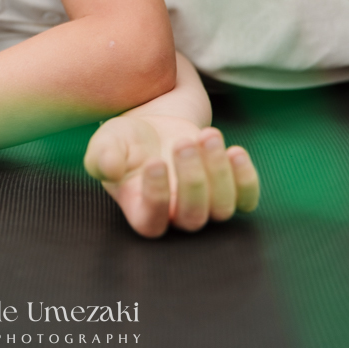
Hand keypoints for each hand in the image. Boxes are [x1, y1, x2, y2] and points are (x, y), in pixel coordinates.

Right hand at [84, 113, 259, 237]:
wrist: (154, 125)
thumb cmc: (126, 140)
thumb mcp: (106, 142)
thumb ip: (102, 156)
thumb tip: (109, 168)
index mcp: (141, 210)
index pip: (152, 223)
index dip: (157, 197)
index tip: (155, 162)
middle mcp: (175, 214)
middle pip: (192, 218)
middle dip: (192, 179)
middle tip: (182, 143)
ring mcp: (205, 204)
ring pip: (221, 208)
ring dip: (219, 172)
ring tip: (207, 135)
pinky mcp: (227, 189)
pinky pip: (246, 199)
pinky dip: (246, 180)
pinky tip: (235, 151)